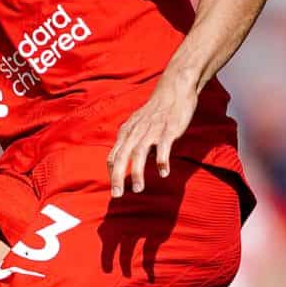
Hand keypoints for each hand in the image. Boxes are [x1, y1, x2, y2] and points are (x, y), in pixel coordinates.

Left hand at [107, 72, 195, 196]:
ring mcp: (151, 130)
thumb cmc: (156, 113)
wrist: (173, 92)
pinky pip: (163, 147)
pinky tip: (163, 173)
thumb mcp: (138, 126)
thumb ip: (134, 144)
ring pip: (139, 153)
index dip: (112, 172)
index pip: (113, 155)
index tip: (115, 188)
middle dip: (117, 177)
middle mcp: (135, 132)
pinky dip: (161, 160)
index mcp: (127, 132)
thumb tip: (135, 164)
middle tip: (117, 195)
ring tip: (138, 189)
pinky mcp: (168, 129)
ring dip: (137, 172)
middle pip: (122, 156)